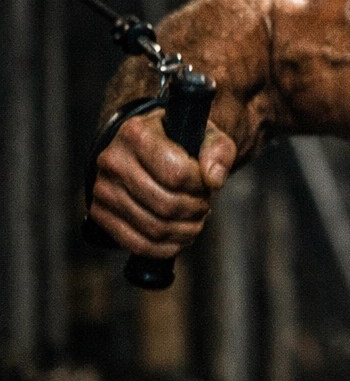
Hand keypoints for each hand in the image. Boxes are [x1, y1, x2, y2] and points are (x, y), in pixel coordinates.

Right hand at [88, 111, 237, 258]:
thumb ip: (218, 151)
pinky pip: (138, 244)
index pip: (177, 174)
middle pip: (167, 204)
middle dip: (195, 210)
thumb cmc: (180, 143)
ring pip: (154, 227)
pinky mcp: (100, 213)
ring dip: (185, 230)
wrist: (145, 151)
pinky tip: (180, 237)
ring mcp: (102, 189)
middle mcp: (112, 160)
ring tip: (195, 218)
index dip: (200, 186)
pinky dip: (167, 247)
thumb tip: (214, 180)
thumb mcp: (206, 136)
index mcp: (135, 133)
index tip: (206, 183)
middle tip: (204, 205)